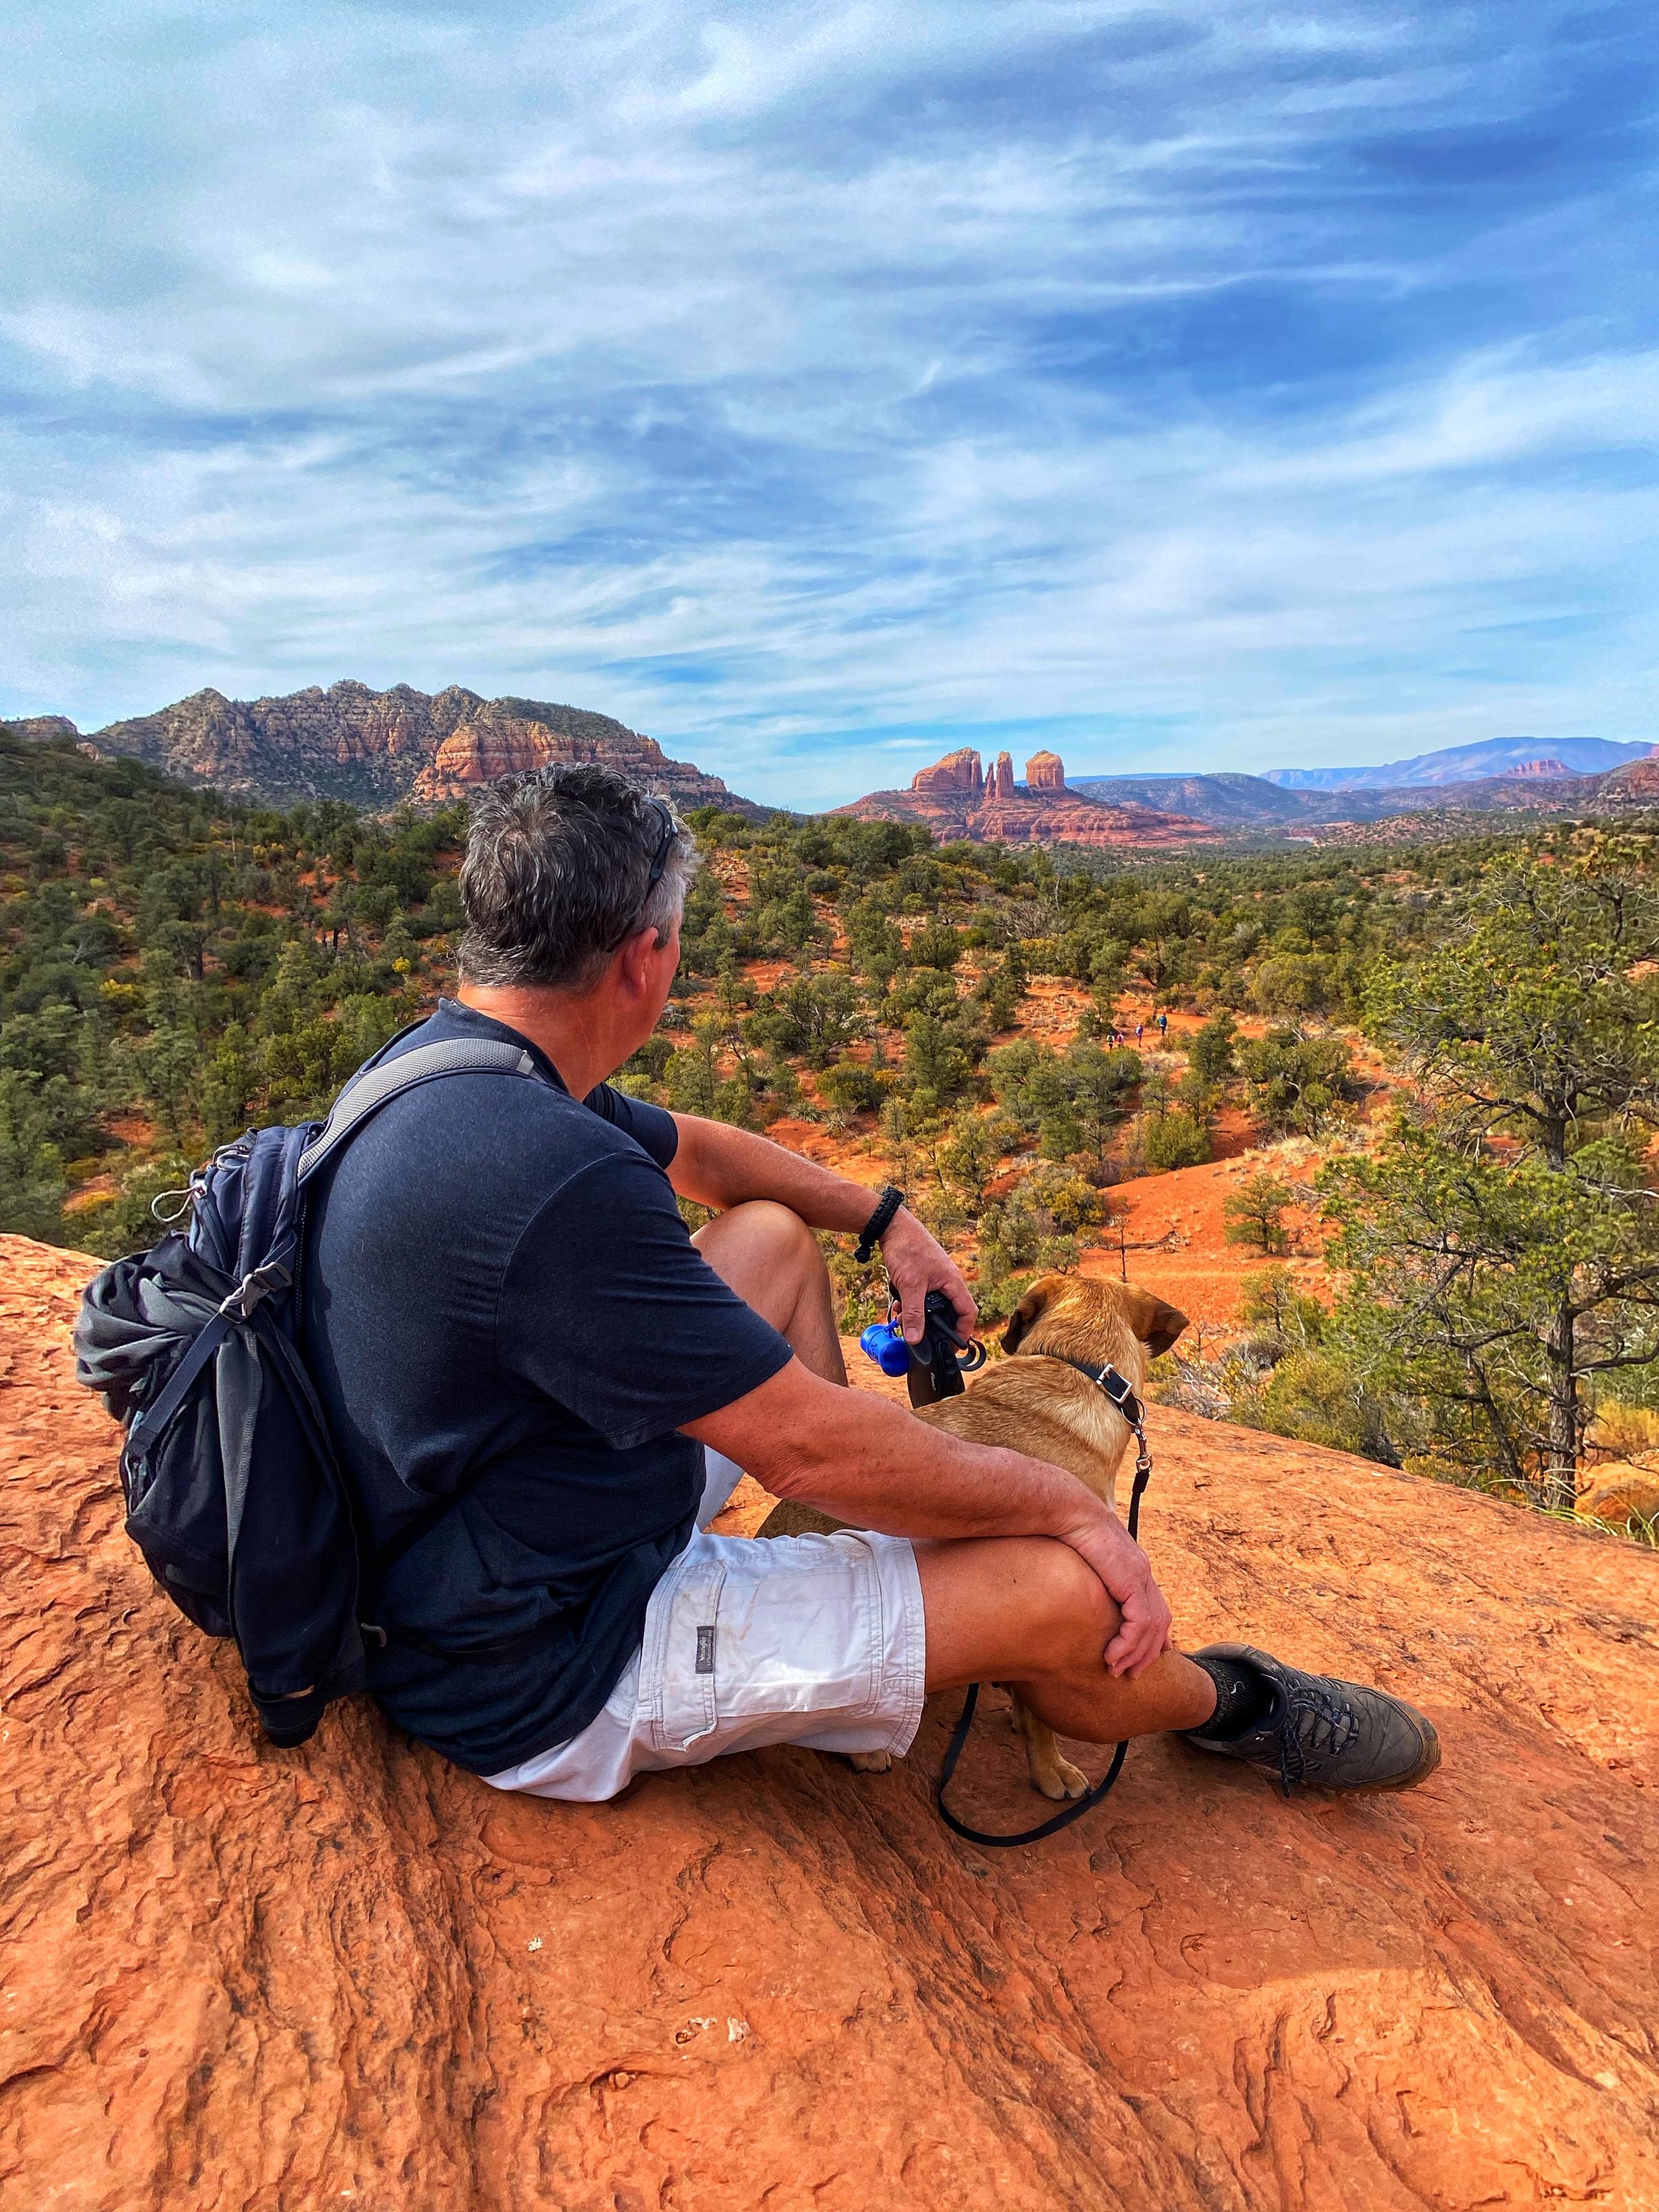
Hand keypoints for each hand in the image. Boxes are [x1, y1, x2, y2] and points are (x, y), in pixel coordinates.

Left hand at [880, 1207, 976, 1342]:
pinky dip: (912, 1304)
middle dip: (935, 1325)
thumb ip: (914, 1314)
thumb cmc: (907, 1248)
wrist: (892, 1226)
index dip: (963, 1331)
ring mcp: (935, 1278)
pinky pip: (922, 1296)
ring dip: (919, 1315)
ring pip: (933, 1305)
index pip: (968, 1312)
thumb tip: (915, 1339)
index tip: (952, 1346)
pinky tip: (899, 1304)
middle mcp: (947, 1281)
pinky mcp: (923, 1276)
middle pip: (950, 1312)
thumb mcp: (910, 1285)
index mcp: (953, 1282)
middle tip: (920, 1335)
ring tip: (904, 1319)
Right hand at [1059, 1508, 1172, 1677]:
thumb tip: (1078, 1589)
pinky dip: (1128, 1644)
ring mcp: (1140, 1576)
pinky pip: (1139, 1623)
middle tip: (1132, 1674)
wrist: (1068, 1511)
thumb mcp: (1083, 1561)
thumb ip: (1092, 1578)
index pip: (1156, 1606)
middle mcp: (1143, 1571)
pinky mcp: (1131, 1581)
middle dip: (1149, 1652)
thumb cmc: (1066, 1530)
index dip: (1157, 1633)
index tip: (1153, 1654)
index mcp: (1134, 1566)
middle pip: (1161, 1621)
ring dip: (1135, 1654)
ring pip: (1152, 1628)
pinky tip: (1111, 1656)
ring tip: (1117, 1671)